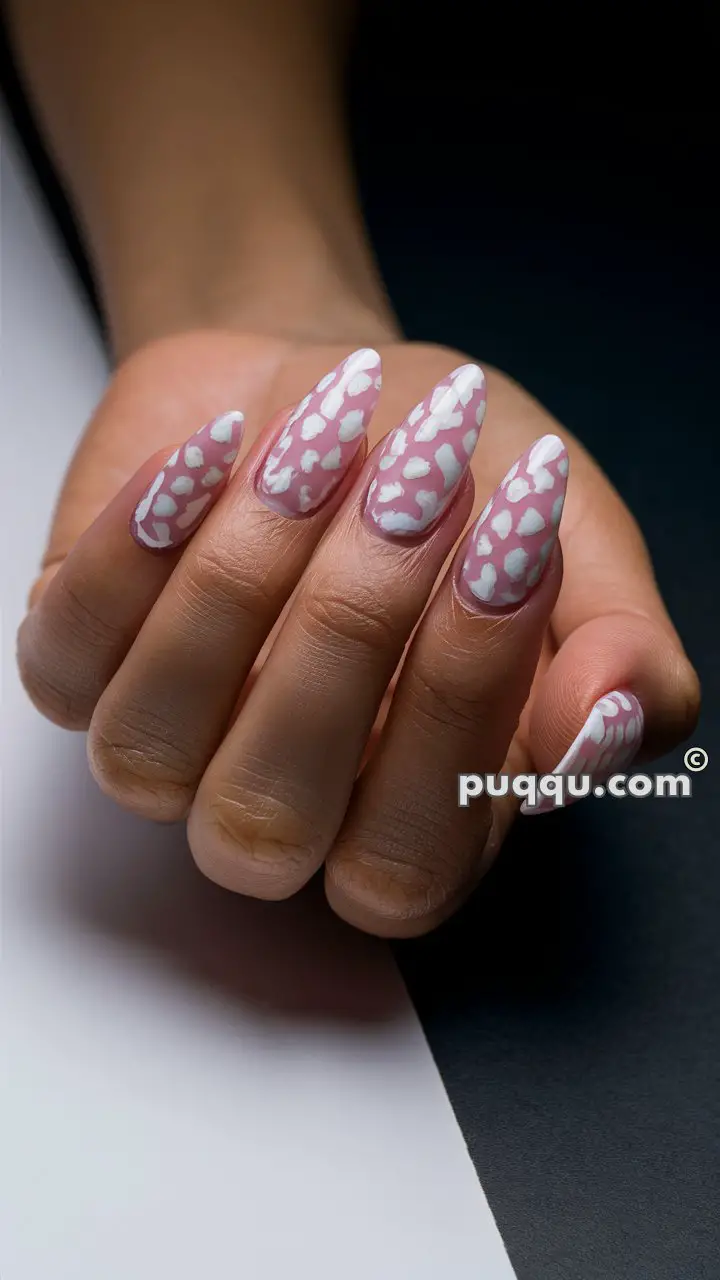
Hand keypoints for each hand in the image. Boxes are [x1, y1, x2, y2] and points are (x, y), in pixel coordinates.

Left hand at [18, 329, 698, 935]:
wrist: (341, 383)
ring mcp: (166, 742)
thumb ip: (619, 651)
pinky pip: (64, 656)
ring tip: (321, 445)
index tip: (509, 544)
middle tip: (416, 487)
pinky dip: (131, 550)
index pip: (410, 862)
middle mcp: (277, 804)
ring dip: (237, 587)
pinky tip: (216, 451)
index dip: (456, 718)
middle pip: (269, 823)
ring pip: (148, 755)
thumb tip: (609, 729)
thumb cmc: (459, 477)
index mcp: (408, 815)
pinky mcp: (76, 663)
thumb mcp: (577, 544)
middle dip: (348, 640)